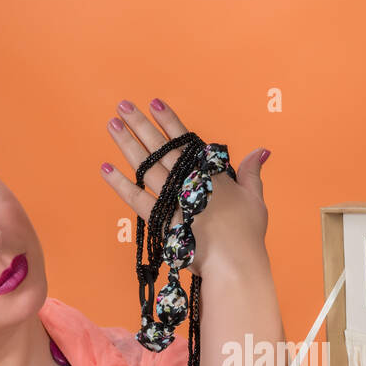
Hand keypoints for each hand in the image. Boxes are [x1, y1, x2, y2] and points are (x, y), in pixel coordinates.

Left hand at [99, 97, 269, 274]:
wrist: (234, 263)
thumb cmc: (247, 235)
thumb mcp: (256, 200)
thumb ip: (252, 173)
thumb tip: (260, 150)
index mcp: (210, 174)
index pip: (185, 141)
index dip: (169, 121)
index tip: (154, 102)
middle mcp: (188, 181)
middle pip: (161, 148)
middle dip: (141, 124)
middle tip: (123, 105)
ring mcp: (173, 200)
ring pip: (146, 166)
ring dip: (128, 144)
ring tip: (112, 125)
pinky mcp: (161, 221)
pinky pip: (136, 198)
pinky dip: (119, 184)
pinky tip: (105, 168)